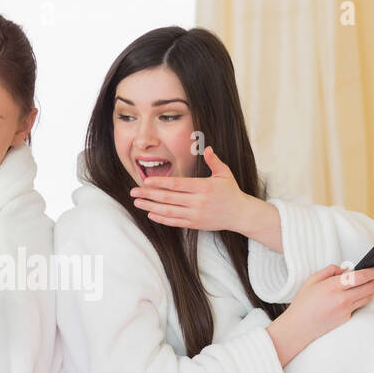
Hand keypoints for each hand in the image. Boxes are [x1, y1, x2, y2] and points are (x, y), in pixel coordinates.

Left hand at [128, 145, 255, 231]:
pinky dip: (161, 218)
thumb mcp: (225, 173)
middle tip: (133, 191)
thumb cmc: (231, 191)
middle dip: (149, 194)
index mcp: (204, 187)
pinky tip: (150, 213)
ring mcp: (195, 215)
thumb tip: (207, 147)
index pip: (177, 185)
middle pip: (169, 198)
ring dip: (150, 206)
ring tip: (137, 202)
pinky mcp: (195, 224)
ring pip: (169, 211)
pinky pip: (174, 222)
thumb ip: (214, 160)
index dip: (161, 183)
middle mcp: (198, 202)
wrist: (240, 214)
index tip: (146, 180)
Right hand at [278, 264, 373, 349]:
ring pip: (367, 297)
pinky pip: (359, 306)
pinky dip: (362, 298)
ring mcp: (346, 310)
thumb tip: (345, 269)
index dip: (372, 271)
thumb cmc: (303, 304)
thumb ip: (330, 270)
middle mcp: (342, 299)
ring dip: (373, 288)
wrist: (298, 327)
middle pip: (369, 287)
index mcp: (332, 286)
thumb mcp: (312, 280)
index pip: (360, 277)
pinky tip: (361, 293)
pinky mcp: (347, 319)